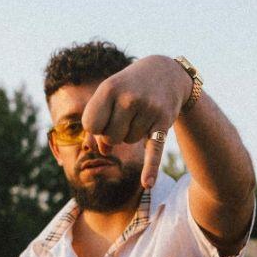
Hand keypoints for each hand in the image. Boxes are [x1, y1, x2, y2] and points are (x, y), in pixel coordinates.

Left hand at [80, 55, 190, 189]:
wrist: (166, 73)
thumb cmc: (129, 87)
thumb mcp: (109, 94)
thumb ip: (96, 119)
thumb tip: (95, 148)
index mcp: (109, 88)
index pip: (91, 125)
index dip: (95, 127)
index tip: (104, 118)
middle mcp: (129, 98)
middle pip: (110, 138)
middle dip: (114, 133)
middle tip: (124, 116)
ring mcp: (148, 110)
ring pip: (129, 142)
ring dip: (131, 134)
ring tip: (139, 114)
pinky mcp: (163, 123)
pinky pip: (154, 151)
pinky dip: (150, 168)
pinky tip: (147, 183)